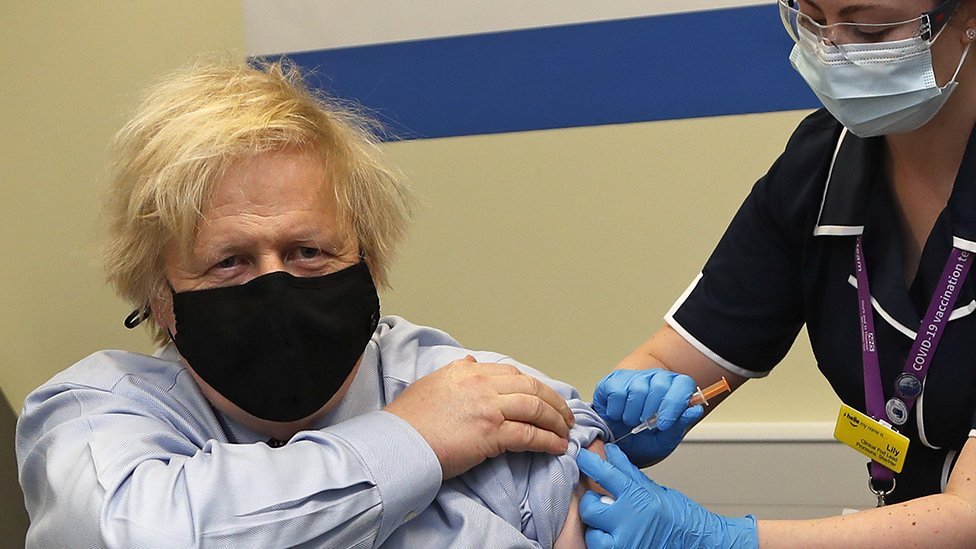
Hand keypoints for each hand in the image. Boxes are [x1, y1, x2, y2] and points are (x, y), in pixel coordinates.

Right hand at [385, 356, 574, 479]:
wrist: (398, 443)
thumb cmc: (408, 421)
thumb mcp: (431, 384)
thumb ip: (455, 373)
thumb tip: (471, 364)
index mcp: (467, 372)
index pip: (513, 374)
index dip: (535, 387)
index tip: (544, 398)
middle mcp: (481, 383)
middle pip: (532, 387)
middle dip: (554, 402)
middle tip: (565, 416)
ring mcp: (489, 407)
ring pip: (536, 408)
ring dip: (556, 421)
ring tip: (565, 432)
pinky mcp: (492, 432)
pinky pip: (531, 434)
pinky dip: (548, 440)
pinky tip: (556, 447)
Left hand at [576, 444, 757, 548]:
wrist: (698, 542)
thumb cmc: (680, 519)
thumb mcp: (654, 489)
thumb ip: (628, 472)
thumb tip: (611, 453)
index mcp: (638, 496)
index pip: (606, 473)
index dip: (589, 463)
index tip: (581, 457)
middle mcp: (630, 519)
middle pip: (591, 506)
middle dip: (593, 505)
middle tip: (603, 504)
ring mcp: (625, 541)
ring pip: (592, 532)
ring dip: (598, 529)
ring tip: (612, 527)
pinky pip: (599, 548)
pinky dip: (603, 543)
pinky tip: (615, 538)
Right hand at [592, 369, 702, 465]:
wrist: (617, 443)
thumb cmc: (643, 441)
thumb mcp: (664, 440)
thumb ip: (679, 425)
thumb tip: (695, 410)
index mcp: (675, 389)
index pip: (683, 384)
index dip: (675, 404)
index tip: (664, 424)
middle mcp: (656, 378)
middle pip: (659, 385)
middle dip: (651, 411)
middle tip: (645, 425)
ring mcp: (634, 376)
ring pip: (637, 389)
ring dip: (632, 414)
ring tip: (631, 421)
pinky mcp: (613, 380)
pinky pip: (617, 392)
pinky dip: (616, 410)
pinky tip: (618, 415)